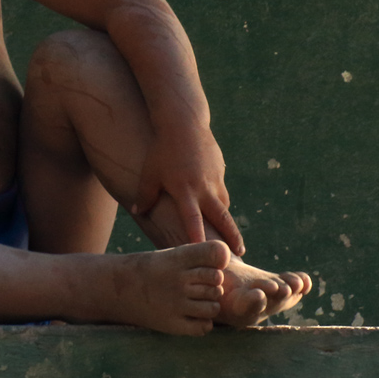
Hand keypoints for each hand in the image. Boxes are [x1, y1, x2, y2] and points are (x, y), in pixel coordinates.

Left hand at [132, 130, 244, 254]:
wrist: (182, 122)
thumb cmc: (161, 149)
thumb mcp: (149, 173)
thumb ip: (144, 196)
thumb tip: (138, 211)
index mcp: (185, 190)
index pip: (193, 220)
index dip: (199, 238)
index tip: (206, 252)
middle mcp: (204, 187)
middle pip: (222, 218)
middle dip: (232, 237)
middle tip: (240, 255)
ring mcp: (215, 178)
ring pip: (223, 204)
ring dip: (226, 220)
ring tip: (229, 236)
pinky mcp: (220, 169)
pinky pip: (221, 189)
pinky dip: (219, 200)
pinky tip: (214, 205)